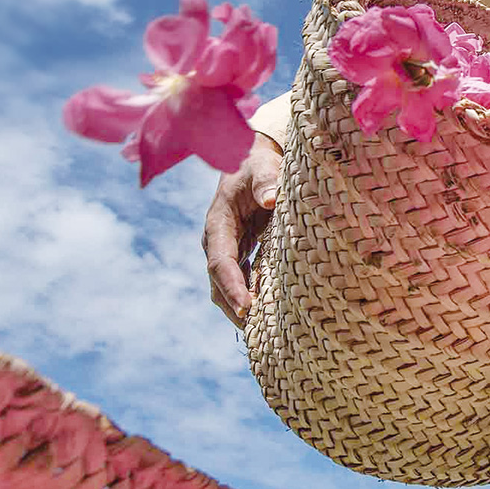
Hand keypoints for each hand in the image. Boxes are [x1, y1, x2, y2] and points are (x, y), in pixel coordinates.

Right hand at [203, 134, 282, 326]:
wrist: (252, 157)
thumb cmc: (257, 161)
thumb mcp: (262, 166)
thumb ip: (267, 181)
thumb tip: (272, 198)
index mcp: (218, 222)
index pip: (221, 261)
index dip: (232, 285)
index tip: (247, 307)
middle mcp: (217, 240)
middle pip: (219, 282)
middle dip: (235, 306)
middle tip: (256, 331)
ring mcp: (227, 247)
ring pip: (227, 285)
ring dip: (241, 306)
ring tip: (263, 331)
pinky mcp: (240, 250)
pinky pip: (241, 279)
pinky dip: (252, 295)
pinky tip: (269, 310)